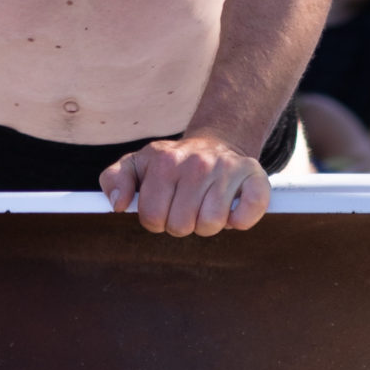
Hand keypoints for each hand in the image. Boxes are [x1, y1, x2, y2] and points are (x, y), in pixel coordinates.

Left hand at [101, 130, 271, 236]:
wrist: (215, 143)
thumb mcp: (138, 164)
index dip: (156, 220)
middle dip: (181, 223)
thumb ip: (115, 179)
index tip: (163, 206)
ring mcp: (226, 168)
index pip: (152, 217)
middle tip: (187, 205)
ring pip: (210, 225)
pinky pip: (246, 216)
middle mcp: (196, 162)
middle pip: (180, 225)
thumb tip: (117, 206)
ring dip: (207, 224)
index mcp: (164, 161)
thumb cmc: (172, 163)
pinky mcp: (254, 177)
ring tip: (206, 204)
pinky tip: (232, 210)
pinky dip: (239, 221)